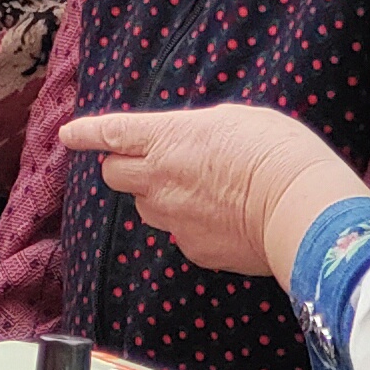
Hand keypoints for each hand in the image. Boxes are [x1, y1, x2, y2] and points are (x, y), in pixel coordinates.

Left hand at [60, 104, 367, 279]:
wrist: (299, 207)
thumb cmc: (276, 152)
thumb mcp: (236, 120)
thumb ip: (199, 133)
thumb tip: (191, 148)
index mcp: (167, 137)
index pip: (111, 132)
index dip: (86, 133)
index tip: (70, 134)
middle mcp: (159, 178)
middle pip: (114, 174)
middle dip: (123, 166)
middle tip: (148, 162)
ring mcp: (172, 217)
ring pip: (145, 206)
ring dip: (158, 196)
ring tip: (197, 190)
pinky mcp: (192, 248)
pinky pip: (178, 234)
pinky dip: (190, 225)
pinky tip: (221, 218)